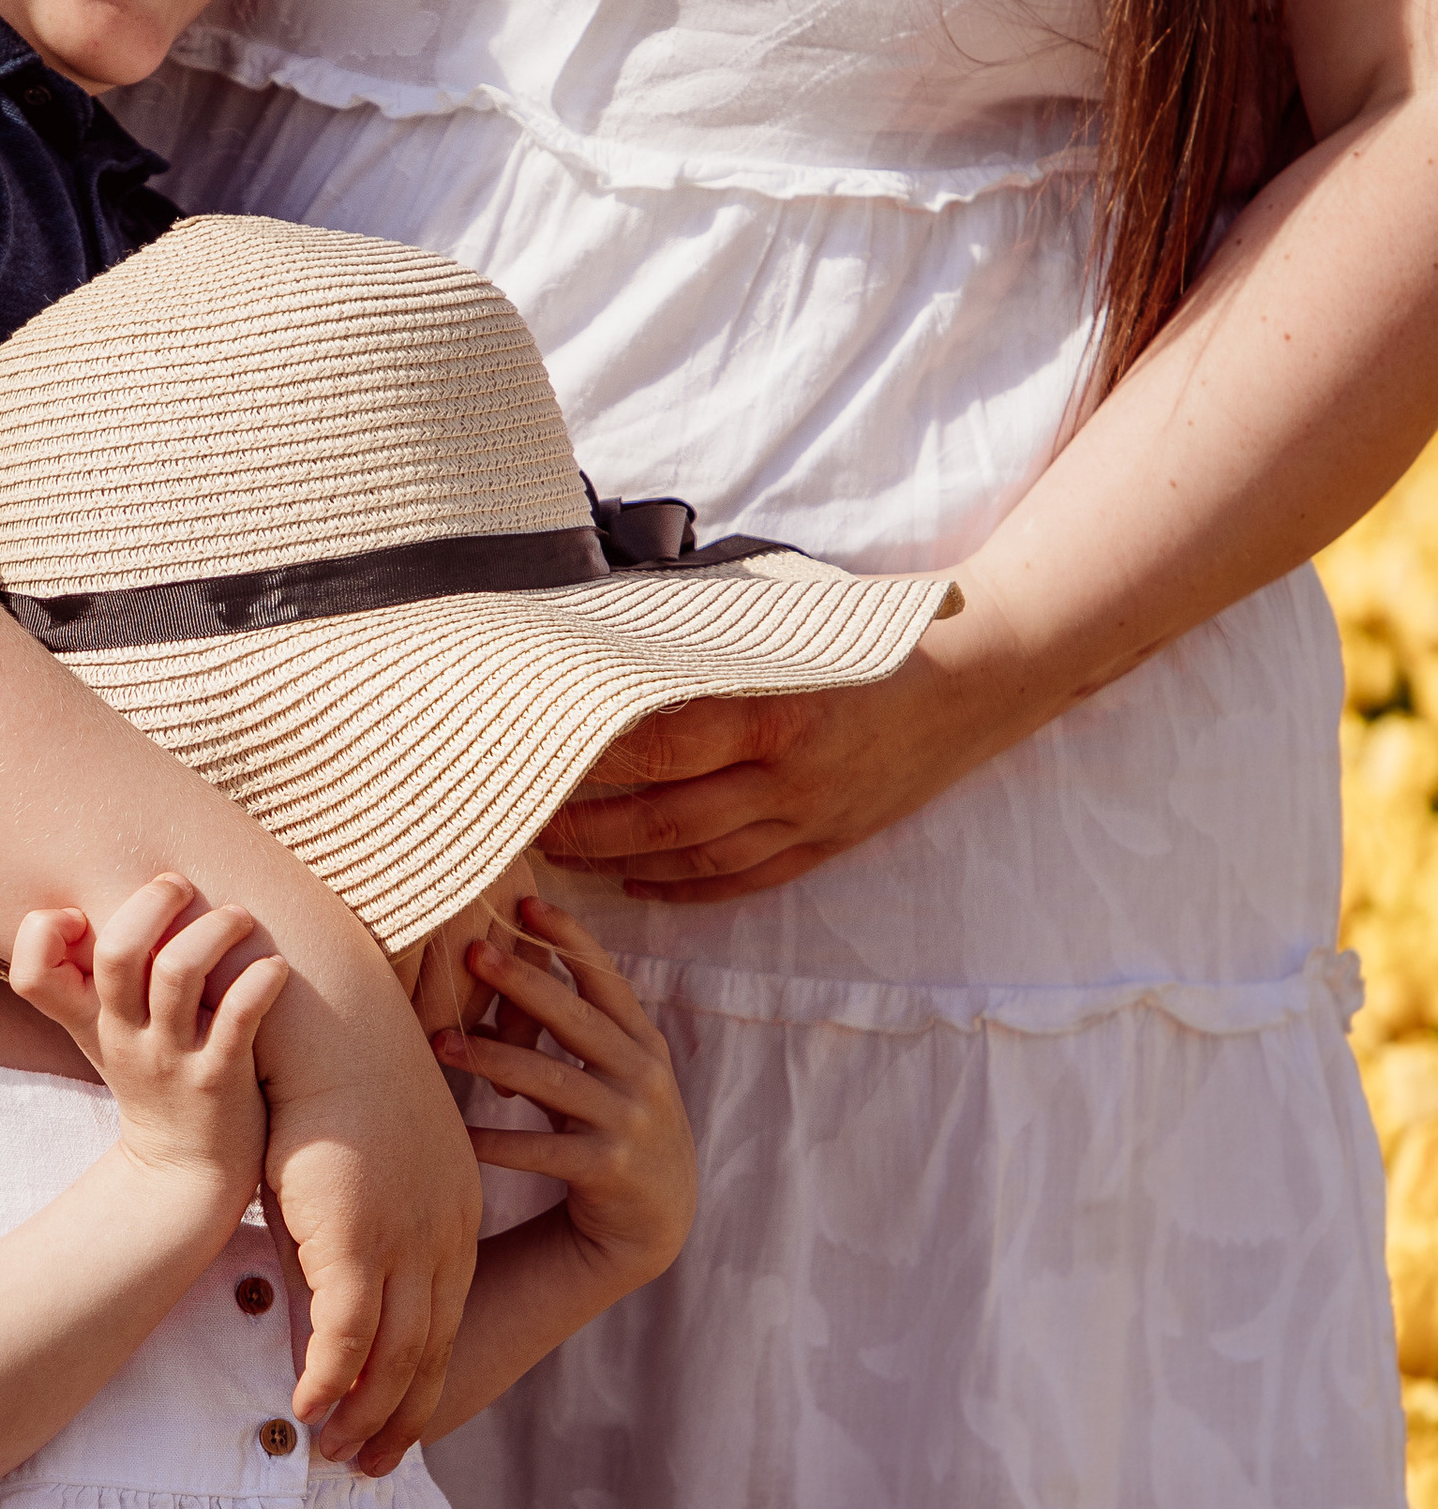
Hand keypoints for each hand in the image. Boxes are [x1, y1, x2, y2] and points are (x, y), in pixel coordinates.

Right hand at [12, 875, 287, 1209]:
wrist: (185, 1174)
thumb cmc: (153, 1082)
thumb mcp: (106, 1035)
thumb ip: (95, 977)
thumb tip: (90, 899)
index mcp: (92, 1021)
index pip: (31, 975)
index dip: (40, 932)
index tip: (77, 914)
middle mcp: (125, 1036)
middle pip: (116, 954)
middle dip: (151, 904)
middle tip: (179, 885)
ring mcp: (171, 1059)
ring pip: (178, 974)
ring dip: (213, 930)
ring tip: (238, 918)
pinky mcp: (219, 1080)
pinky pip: (238, 1019)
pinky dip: (260, 982)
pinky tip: (274, 968)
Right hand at [253, 963, 483, 1476]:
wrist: (328, 1022)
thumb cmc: (334, 1078)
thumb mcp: (364, 1157)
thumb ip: (360, 1215)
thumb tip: (332, 1255)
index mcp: (457, 1212)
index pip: (448, 1317)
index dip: (425, 1379)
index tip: (402, 1422)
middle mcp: (444, 1235)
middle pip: (431, 1350)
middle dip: (405, 1415)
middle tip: (376, 1464)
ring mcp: (404, 1240)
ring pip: (396, 1356)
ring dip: (364, 1412)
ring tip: (334, 1451)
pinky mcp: (355, 1238)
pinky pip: (348, 1336)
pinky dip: (328, 1379)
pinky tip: (306, 1405)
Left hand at [436, 899, 695, 1295]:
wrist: (656, 1218)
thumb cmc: (616, 1127)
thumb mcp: (614, 1071)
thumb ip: (578, 1027)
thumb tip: (513, 959)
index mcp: (641, 1042)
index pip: (605, 978)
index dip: (569, 937)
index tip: (527, 903)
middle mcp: (642, 1075)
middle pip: (576, 1018)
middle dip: (525, 981)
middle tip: (474, 951)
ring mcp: (629, 1122)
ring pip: (551, 1081)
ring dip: (492, 1059)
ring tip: (441, 1041)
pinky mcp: (608, 1170)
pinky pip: (540, 1151)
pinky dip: (494, 1141)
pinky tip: (455, 1131)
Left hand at [542, 614, 1032, 902]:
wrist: (982, 675)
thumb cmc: (878, 631)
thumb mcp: (796, 621)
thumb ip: (715, 639)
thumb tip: (615, 637)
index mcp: (779, 711)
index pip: (663, 745)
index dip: (595, 759)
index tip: (540, 752)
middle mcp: (792, 777)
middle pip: (665, 817)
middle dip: (586, 827)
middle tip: (525, 821)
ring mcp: (812, 818)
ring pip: (698, 857)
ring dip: (623, 862)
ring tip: (563, 855)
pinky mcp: (829, 842)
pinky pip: (745, 880)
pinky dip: (686, 887)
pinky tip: (638, 886)